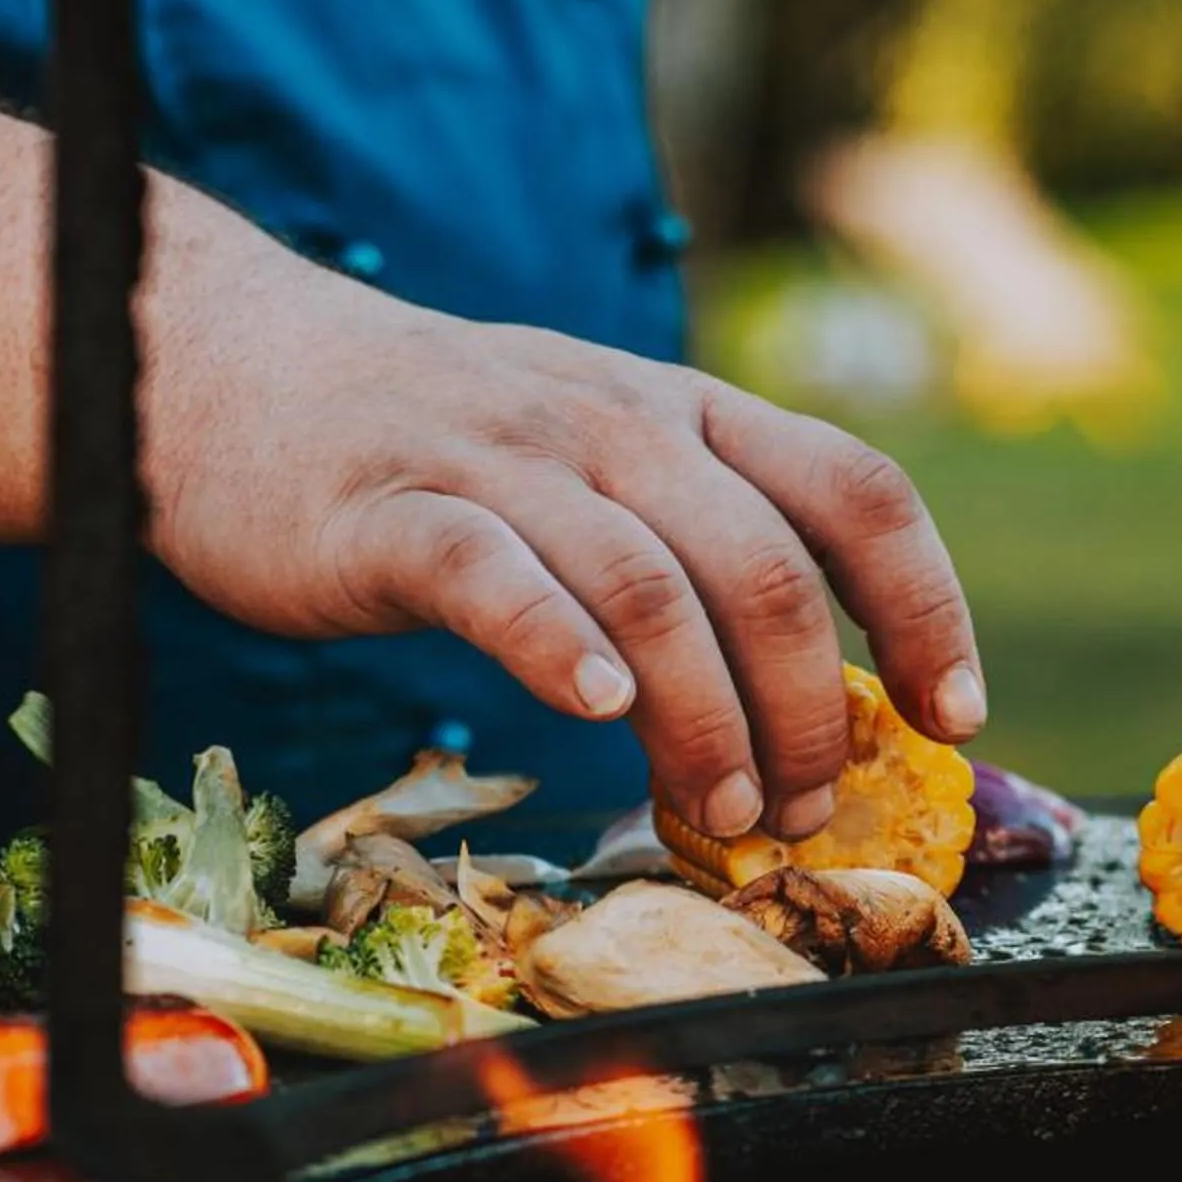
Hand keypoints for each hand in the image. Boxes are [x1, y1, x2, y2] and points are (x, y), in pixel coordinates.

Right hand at [144, 189, 983, 840]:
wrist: (227, 372)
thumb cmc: (433, 452)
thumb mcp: (591, 461)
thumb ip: (694, 547)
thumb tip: (812, 700)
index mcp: (682, 414)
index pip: (854, 489)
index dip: (927, 605)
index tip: (954, 716)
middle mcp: (611, 423)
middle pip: (763, 563)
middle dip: (810, 705)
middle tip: (800, 808)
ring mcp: (499, 461)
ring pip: (646, 584)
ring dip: (704, 713)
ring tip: (718, 808)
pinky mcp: (389, 514)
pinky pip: (493, 575)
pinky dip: (557, 644)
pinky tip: (593, 711)